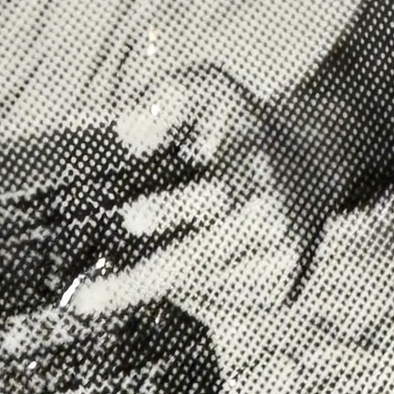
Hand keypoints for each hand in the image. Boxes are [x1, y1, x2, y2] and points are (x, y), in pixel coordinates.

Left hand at [69, 65, 334, 321]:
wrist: (311, 170)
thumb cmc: (241, 130)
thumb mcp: (211, 91)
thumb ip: (169, 96)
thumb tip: (127, 131)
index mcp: (255, 168)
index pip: (214, 195)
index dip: (172, 208)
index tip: (130, 219)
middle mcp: (274, 220)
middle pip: (197, 262)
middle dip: (134, 284)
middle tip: (82, 300)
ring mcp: (280, 262)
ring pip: (198, 286)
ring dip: (153, 283)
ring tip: (119, 276)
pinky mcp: (280, 292)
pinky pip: (214, 301)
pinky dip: (186, 290)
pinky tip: (182, 267)